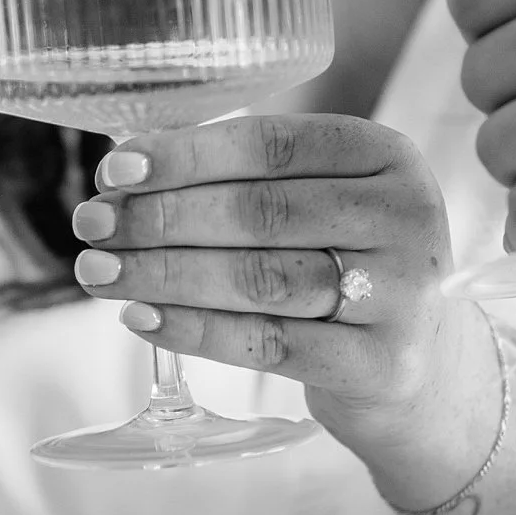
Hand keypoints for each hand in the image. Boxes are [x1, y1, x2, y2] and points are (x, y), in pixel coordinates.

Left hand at [69, 114, 502, 511]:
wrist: (423, 369)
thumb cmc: (348, 270)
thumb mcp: (325, 207)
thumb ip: (250, 180)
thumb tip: (128, 169)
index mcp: (387, 158)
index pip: (272, 145)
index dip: (186, 155)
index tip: (115, 169)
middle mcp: (406, 217)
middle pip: (258, 212)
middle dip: (160, 218)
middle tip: (92, 224)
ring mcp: (403, 294)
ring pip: (258, 278)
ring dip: (163, 273)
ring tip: (98, 272)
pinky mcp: (382, 364)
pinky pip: (268, 343)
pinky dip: (195, 329)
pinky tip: (141, 318)